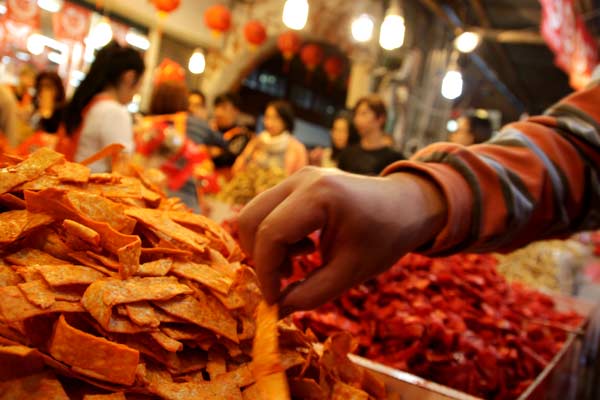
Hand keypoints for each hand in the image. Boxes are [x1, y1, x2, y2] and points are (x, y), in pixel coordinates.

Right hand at [238, 167, 446, 315]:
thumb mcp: (350, 273)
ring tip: (297, 264)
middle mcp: (303, 179)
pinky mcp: (298, 182)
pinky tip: (305, 247)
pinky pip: (269, 209)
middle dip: (259, 257)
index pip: (271, 235)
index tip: (275, 300)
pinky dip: (275, 234)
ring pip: (255, 213)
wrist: (407, 205)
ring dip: (266, 246)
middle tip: (284, 281)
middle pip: (251, 219)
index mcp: (320, 196)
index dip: (266, 273)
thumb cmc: (385, 238)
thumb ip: (310, 294)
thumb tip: (274, 311)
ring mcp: (298, 176)